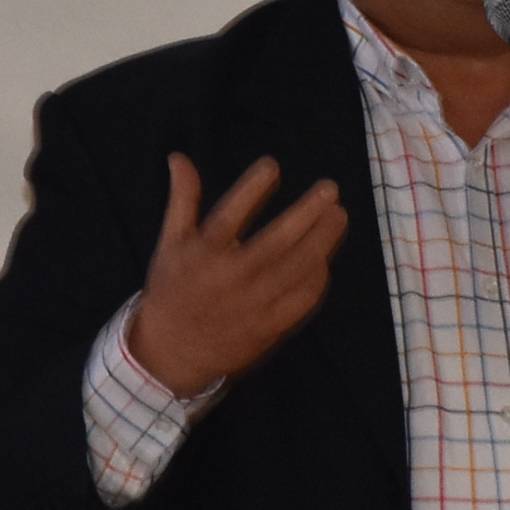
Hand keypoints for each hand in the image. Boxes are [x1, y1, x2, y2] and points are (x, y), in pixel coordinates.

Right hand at [125, 153, 346, 396]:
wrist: (172, 352)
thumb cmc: (173, 290)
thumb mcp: (170, 243)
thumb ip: (182, 200)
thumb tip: (179, 157)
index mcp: (205, 253)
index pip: (231, 213)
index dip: (252, 187)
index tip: (273, 165)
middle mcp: (232, 276)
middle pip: (277, 241)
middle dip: (307, 213)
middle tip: (330, 190)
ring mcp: (254, 303)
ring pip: (297, 269)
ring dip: (323, 241)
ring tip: (339, 216)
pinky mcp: (269, 326)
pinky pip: (301, 300)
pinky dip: (317, 279)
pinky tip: (325, 259)